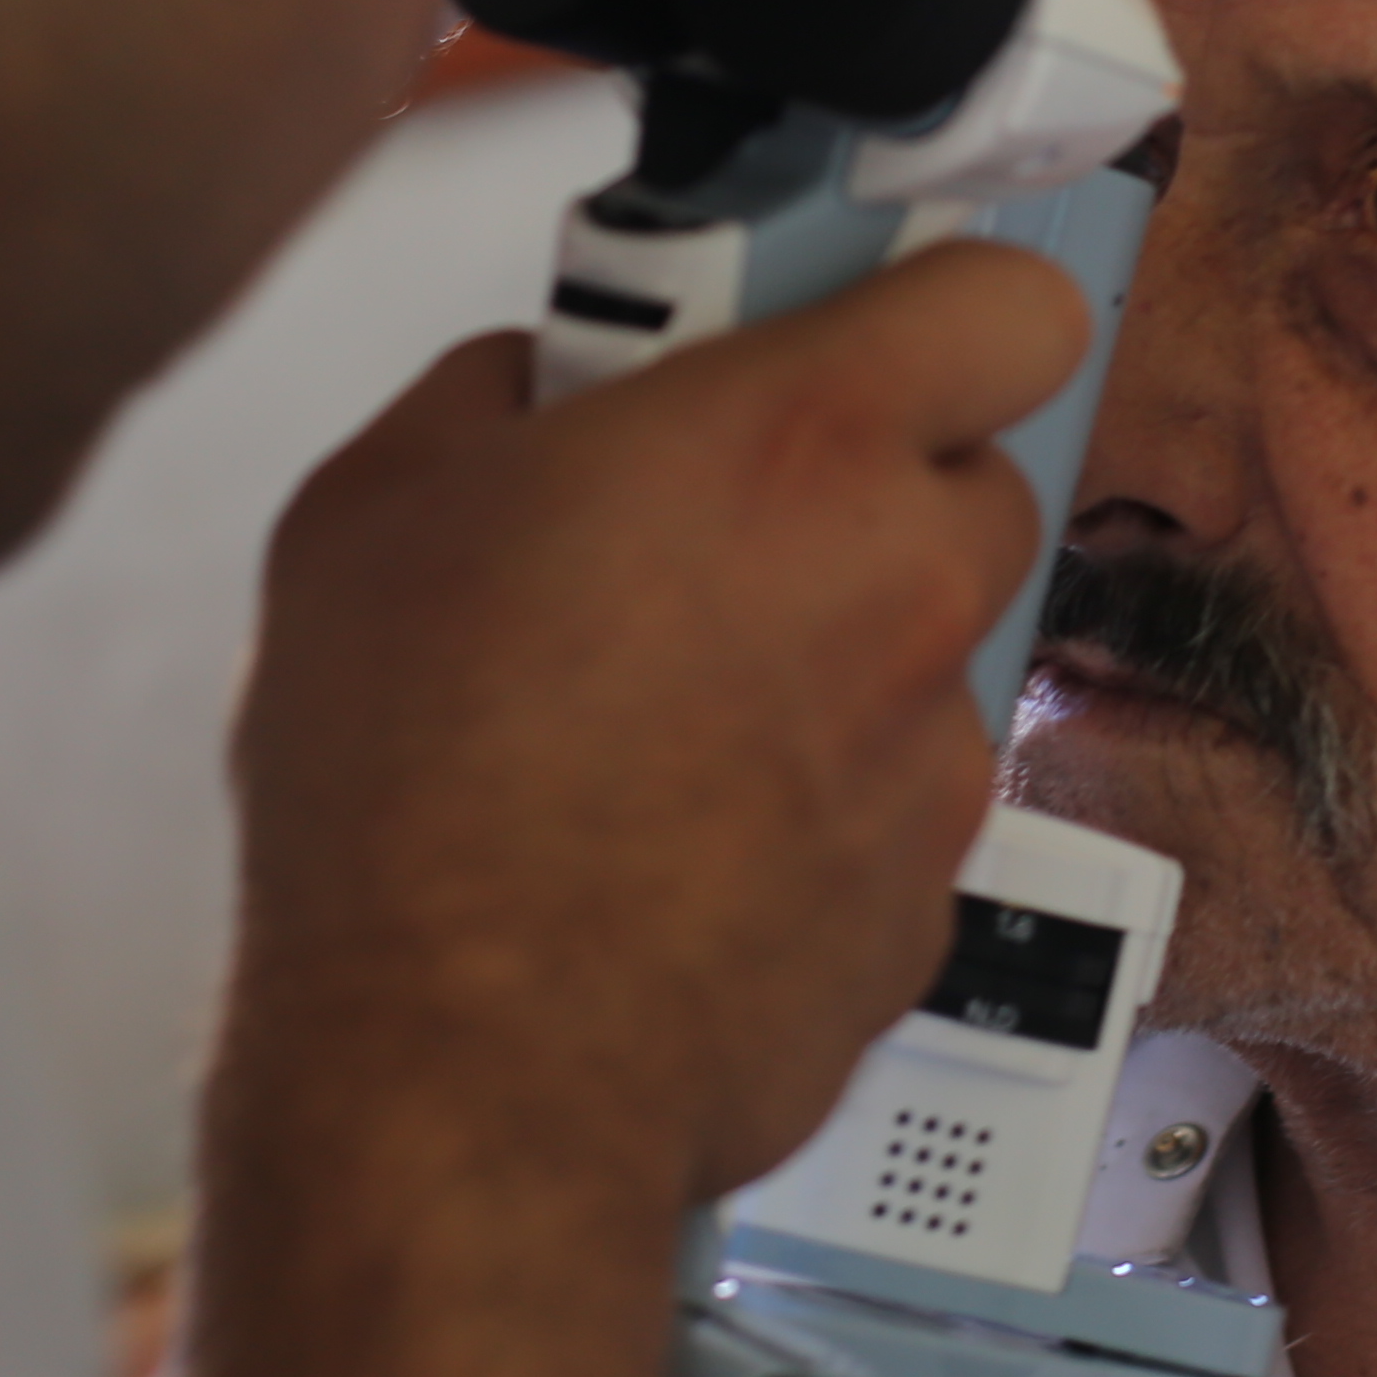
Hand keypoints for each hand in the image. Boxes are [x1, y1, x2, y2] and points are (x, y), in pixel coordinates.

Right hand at [222, 240, 1086, 1214]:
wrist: (455, 1075)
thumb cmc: (404, 793)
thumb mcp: (373, 504)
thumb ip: (504, 395)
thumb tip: (548, 383)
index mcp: (793, 443)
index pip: (1003, 302)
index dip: (937, 306)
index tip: (855, 325)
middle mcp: (902, 588)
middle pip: (975, 483)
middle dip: (866, 492)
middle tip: (714, 531)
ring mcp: (933, 760)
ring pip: (931, 654)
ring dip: (837, 658)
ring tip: (663, 718)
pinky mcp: (928, 906)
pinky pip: (897, 808)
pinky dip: (820, 811)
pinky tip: (677, 845)